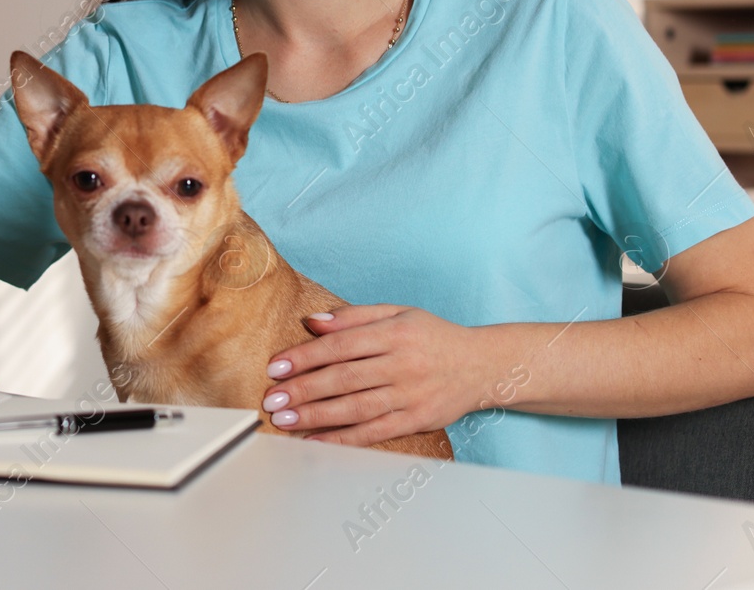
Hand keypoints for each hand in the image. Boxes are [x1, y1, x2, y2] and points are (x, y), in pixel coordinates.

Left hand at [261, 304, 494, 446]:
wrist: (482, 365)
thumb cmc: (432, 336)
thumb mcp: (397, 312)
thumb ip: (353, 316)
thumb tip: (312, 322)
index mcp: (394, 333)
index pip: (341, 345)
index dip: (305, 357)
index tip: (276, 367)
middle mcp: (402, 364)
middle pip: (345, 378)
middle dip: (303, 390)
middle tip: (271, 400)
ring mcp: (411, 395)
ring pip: (357, 408)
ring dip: (317, 416)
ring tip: (284, 421)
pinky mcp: (417, 420)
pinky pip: (375, 432)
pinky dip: (343, 439)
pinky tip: (315, 441)